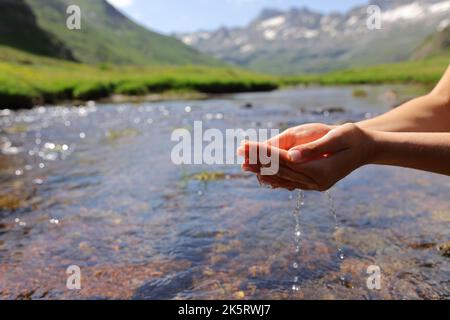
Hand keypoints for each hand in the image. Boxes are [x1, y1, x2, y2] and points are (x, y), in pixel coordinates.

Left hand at [241, 123, 373, 190]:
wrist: (366, 149)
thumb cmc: (353, 138)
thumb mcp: (337, 137)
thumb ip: (315, 148)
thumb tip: (291, 156)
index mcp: (321, 170)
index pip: (285, 161)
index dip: (263, 153)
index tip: (246, 145)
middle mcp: (316, 182)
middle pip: (280, 171)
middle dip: (258, 160)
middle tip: (239, 152)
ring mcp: (315, 186)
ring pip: (283, 179)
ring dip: (262, 170)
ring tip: (244, 163)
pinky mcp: (313, 184)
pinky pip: (289, 182)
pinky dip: (274, 177)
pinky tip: (261, 173)